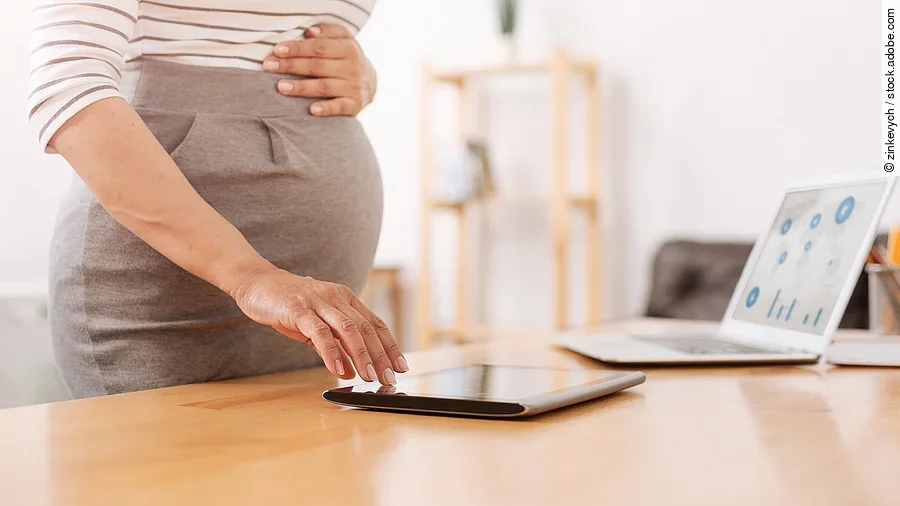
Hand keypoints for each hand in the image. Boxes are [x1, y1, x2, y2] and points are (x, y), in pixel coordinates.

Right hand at [231, 266, 407, 384]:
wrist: (257, 282)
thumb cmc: (288, 303)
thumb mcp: (317, 322)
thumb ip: (334, 342)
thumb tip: (351, 369)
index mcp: (345, 299)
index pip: (375, 323)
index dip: (390, 345)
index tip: (400, 366)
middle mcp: (336, 298)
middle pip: (366, 328)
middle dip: (380, 355)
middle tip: (388, 378)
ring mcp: (318, 302)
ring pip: (348, 330)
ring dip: (361, 356)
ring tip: (369, 377)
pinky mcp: (298, 309)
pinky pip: (320, 333)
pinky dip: (332, 352)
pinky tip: (339, 369)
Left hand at [263, 24, 376, 116]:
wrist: (370, 83)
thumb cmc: (347, 58)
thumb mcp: (343, 39)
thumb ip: (328, 32)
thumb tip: (309, 32)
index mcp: (349, 48)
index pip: (319, 47)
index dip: (297, 48)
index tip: (277, 50)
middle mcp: (353, 68)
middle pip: (317, 66)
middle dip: (291, 66)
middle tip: (269, 66)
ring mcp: (354, 87)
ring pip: (324, 87)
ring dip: (301, 87)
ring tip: (280, 86)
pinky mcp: (354, 105)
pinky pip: (339, 107)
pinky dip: (326, 109)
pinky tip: (312, 110)